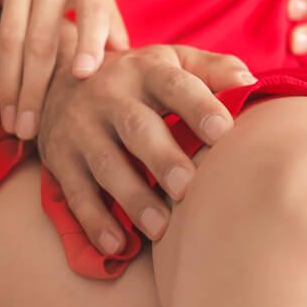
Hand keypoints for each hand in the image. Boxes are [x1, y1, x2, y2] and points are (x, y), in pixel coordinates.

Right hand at [0, 0, 130, 139]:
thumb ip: (107, 16)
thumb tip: (128, 64)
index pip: (91, 10)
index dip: (89, 42)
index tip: (84, 77)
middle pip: (42, 39)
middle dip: (36, 90)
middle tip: (31, 131)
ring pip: (10, 38)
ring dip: (9, 85)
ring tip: (11, 122)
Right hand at [37, 39, 255, 254]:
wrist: (56, 80)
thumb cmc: (136, 80)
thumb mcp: (170, 62)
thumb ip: (212, 69)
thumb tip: (251, 85)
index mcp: (144, 70)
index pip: (174, 85)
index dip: (198, 106)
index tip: (224, 132)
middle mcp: (108, 96)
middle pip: (136, 126)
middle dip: (161, 158)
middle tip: (187, 188)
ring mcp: (80, 128)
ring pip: (105, 163)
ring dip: (131, 197)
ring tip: (159, 228)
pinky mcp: (60, 159)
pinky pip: (75, 193)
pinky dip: (94, 221)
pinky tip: (116, 245)